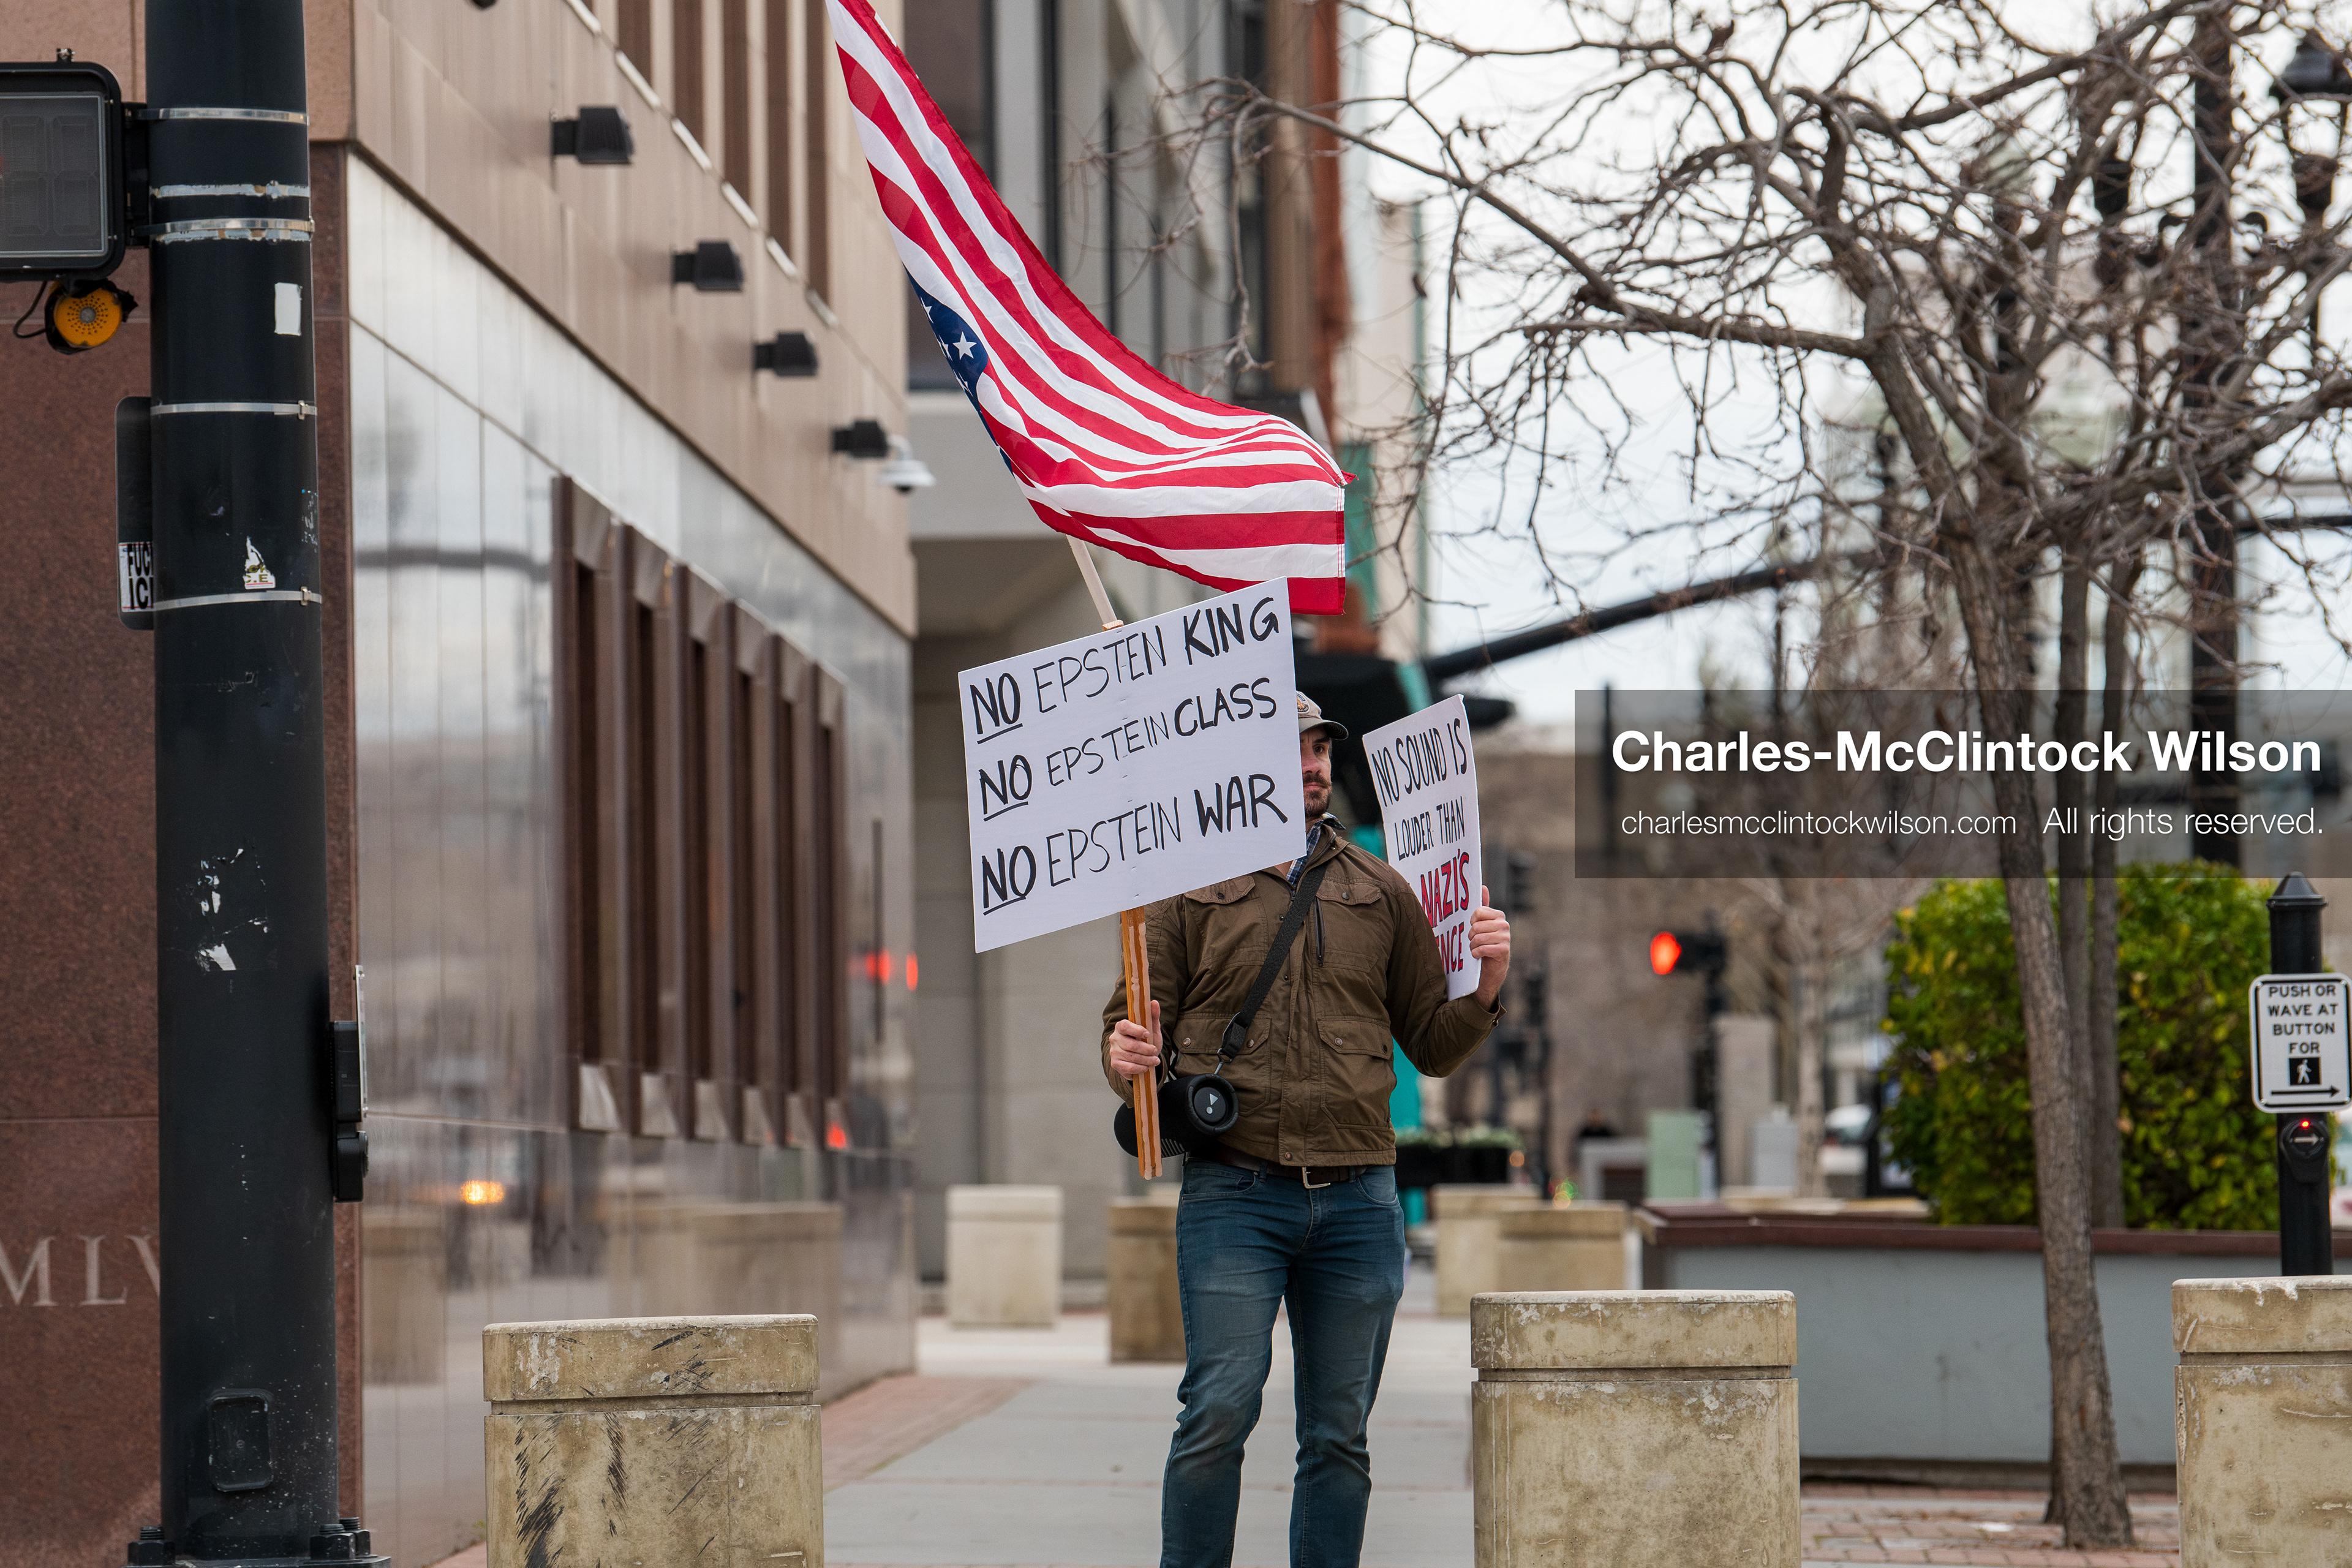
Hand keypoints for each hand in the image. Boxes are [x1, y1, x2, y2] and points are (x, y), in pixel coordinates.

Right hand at [1108, 999, 1161, 1079]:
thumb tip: (1154, 1002)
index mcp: (1121, 1026)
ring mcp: (1114, 1051)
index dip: (1136, 1030)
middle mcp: (1114, 1038)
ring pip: (1131, 1057)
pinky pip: (1129, 1067)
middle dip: (1146, 1049)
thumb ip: (1152, 1016)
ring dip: (1146, 1060)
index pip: (1124, 1026)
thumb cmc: (1146, 1041)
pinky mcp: (1115, 1064)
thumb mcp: (1152, 1029)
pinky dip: (1140, 1068)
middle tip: (1155, 1050)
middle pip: (1130, 1044)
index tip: (1147, 1033)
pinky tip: (1146, 1066)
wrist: (1142, 1058)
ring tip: (1154, 1060)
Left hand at [1471, 885, 1511, 1008]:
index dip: (1471, 922)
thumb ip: (1482, 907)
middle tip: (1474, 942)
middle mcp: (1504, 925)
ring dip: (1472, 946)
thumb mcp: (1481, 925)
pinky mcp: (1503, 951)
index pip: (1478, 912)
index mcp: (1498, 916)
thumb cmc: (1483, 944)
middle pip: (1476, 926)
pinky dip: (1476, 954)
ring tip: (1476, 949)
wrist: (1490, 969)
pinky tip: (1479, 956)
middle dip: (1470, 936)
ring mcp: (1505, 938)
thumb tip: (1483, 886)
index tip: (1473, 928)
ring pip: (1478, 938)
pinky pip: (1482, 949)